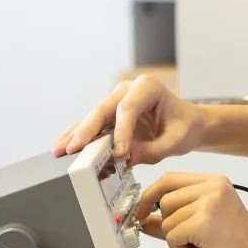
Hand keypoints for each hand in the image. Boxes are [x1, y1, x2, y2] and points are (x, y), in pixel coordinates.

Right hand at [52, 75, 205, 164]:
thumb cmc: (184, 127)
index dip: (121, 130)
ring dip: (77, 135)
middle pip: (103, 109)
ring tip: (60, 151)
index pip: (128, 108)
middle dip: (88, 130)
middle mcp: (127, 89)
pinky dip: (79, 136)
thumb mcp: (177, 141)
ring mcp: (115, 101)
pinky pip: (92, 125)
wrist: (187, 123)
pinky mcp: (109, 115)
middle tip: (74, 148)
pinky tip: (63, 147)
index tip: (119, 153)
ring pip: (93, 117)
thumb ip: (154, 150)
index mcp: (148, 87)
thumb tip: (125, 160)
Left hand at [136, 173, 247, 247]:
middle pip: (164, 200)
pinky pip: (172, 237)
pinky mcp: (203, 222)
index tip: (142, 212)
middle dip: (168, 227)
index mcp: (215, 182)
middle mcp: (213, 187)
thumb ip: (174, 219)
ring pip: (166, 220)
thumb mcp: (203, 227)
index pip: (169, 179)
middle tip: (188, 244)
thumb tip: (145, 219)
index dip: (151, 196)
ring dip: (177, 244)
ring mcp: (209, 203)